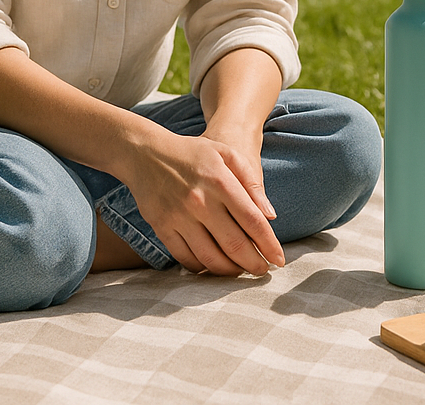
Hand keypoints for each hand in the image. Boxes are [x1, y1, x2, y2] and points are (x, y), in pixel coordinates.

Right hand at [123, 129, 285, 276]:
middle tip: (263, 271)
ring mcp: (179, 217)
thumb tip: (270, 215)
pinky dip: (203, 268)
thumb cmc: (193, 154)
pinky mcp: (162, 228)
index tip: (279, 260)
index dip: (269, 244)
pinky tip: (214, 267)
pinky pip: (185, 258)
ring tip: (241, 272)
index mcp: (220, 181)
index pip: (253, 221)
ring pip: (210, 258)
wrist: (146, 153)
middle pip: (235, 244)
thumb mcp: (226, 154)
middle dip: (254, 264)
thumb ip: (251, 182)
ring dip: (230, 271)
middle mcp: (200, 201)